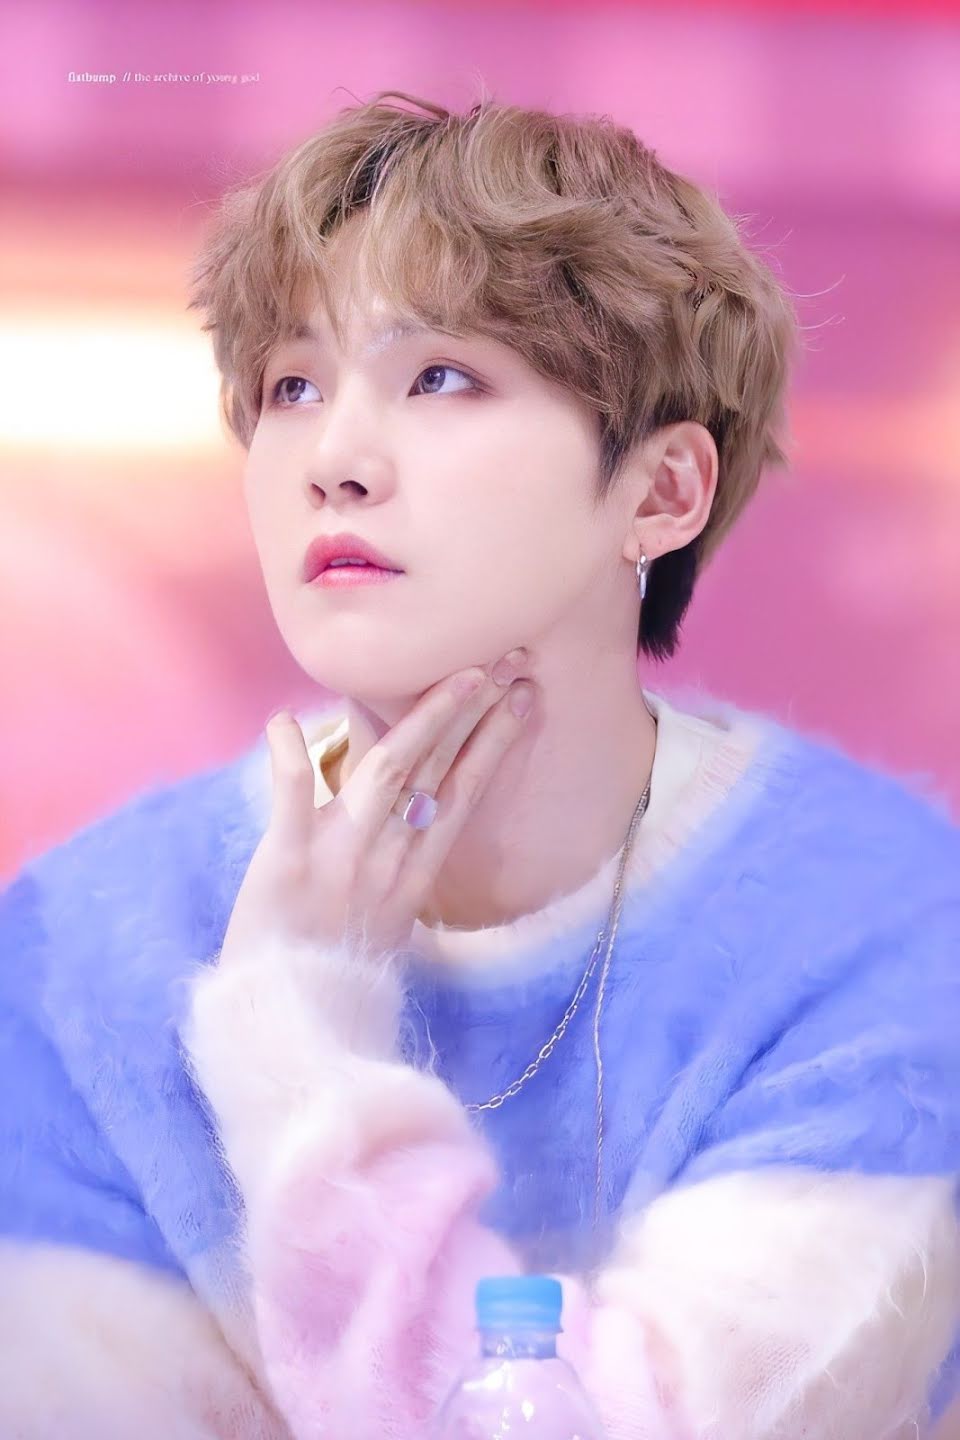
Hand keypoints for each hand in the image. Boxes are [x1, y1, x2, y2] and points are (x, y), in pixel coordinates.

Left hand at [220, 651, 535, 960]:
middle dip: (475, 712)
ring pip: (389, 771)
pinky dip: (290, 756)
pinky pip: (293, 798)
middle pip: (438, 771)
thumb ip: (399, 869)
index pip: (461, 795)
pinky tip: (286, 719)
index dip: (492, 742)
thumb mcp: (384, 924)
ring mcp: (338, 859)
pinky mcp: (285, 864)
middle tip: (509, 659)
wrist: (282, 1028)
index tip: (522, 698)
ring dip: (425, 719)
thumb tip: (414, 819)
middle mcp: (386, 861)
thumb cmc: (329, 973)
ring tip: (460, 674)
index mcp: (412, 877)